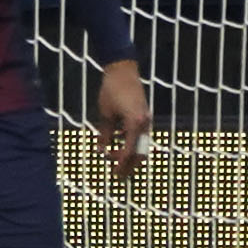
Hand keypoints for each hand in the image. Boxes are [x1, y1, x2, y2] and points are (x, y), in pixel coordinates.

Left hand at [94, 59, 151, 179]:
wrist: (123, 71)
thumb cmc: (111, 91)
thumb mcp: (105, 114)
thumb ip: (104, 133)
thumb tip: (101, 150)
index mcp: (135, 123)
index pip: (129, 150)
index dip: (121, 164)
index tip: (114, 173)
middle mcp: (144, 123)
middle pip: (140, 152)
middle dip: (129, 165)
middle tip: (118, 176)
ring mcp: (146, 120)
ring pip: (141, 145)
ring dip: (130, 155)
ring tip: (118, 163)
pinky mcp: (144, 116)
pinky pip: (139, 135)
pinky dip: (131, 143)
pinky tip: (118, 145)